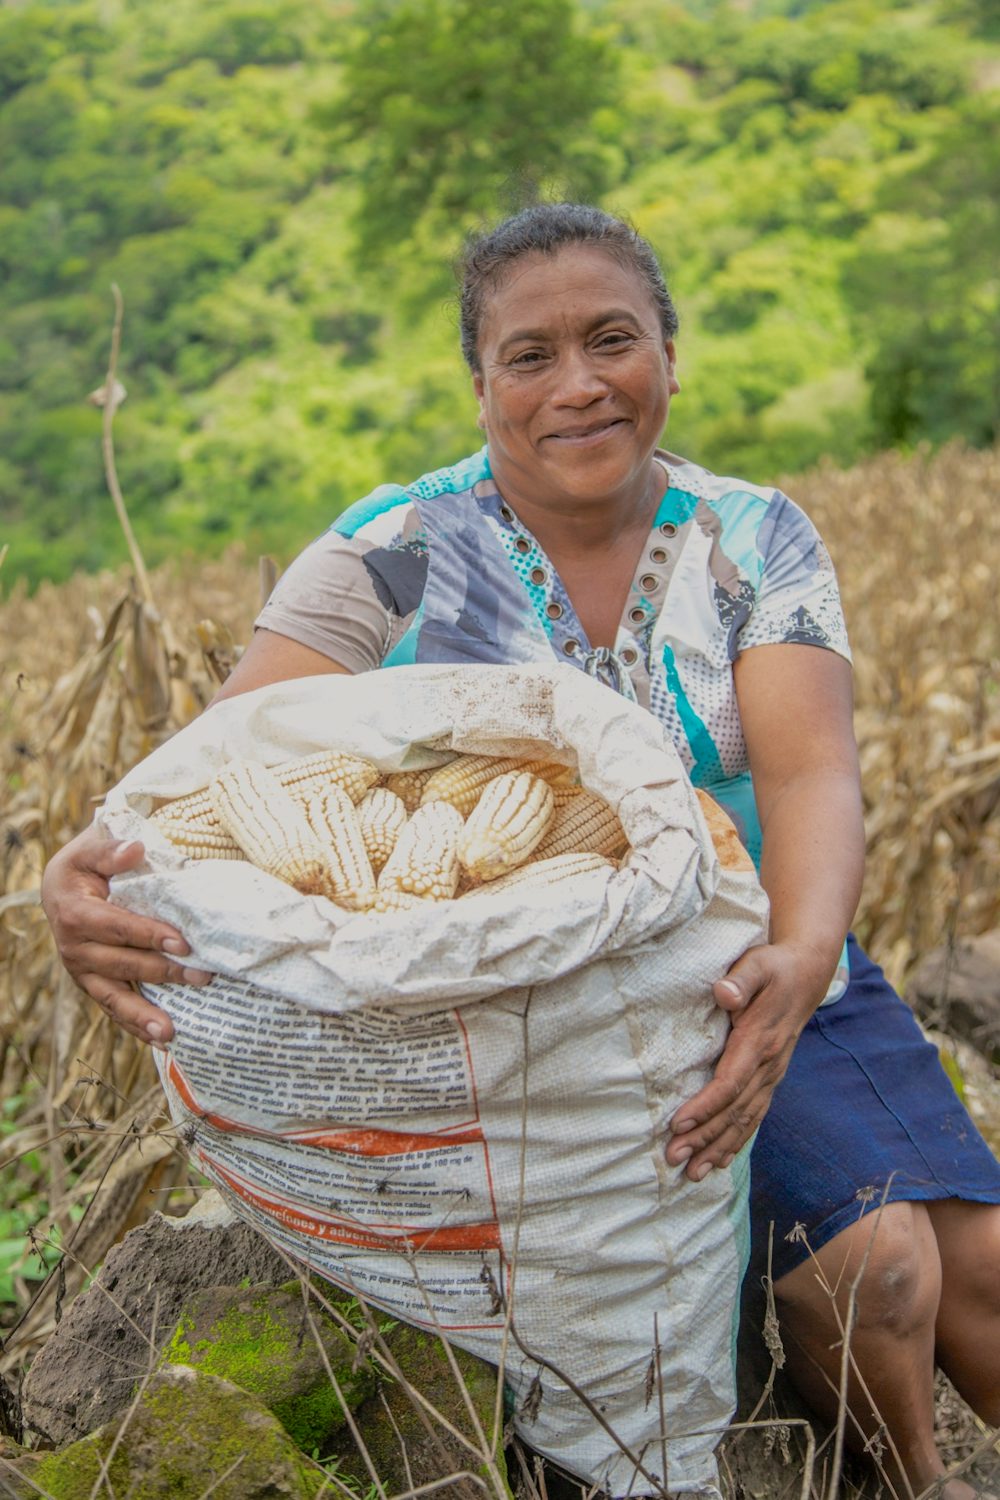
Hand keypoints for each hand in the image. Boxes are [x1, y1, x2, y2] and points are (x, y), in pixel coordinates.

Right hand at [40, 827, 211, 1045]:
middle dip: (163, 972)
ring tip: (170, 1033)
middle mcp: (75, 948)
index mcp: (75, 913)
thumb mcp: (91, 848)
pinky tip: (159, 1040)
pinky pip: (113, 1008)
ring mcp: (82, 971)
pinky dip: (134, 1025)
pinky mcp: (92, 984)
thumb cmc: (85, 865)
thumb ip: (111, 850)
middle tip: (203, 977)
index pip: (118, 927)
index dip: (149, 936)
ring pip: (113, 997)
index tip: (182, 943)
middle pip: (122, 964)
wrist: (62, 887)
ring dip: (143, 1015)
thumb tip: (136, 850)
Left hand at [664, 941, 831, 1181]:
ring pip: (744, 1121)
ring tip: (691, 1174)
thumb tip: (724, 993)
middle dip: (704, 1137)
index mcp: (760, 1041)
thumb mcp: (757, 964)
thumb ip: (741, 980)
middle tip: (673, 1159)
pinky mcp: (770, 1079)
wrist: (806, 974)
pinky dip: (736, 1141)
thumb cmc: (773, 967)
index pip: (730, 1082)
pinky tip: (719, 1161)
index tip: (678, 1123)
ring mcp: (771, 1076)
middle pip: (734, 1111)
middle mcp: (768, 1066)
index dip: (705, 1106)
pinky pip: (754, 1117)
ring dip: (717, 1148)